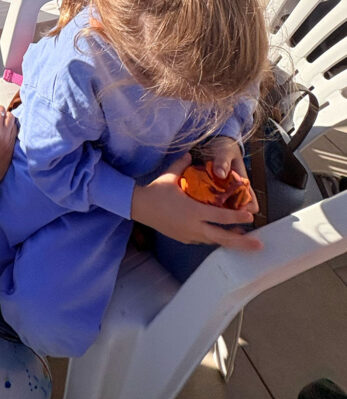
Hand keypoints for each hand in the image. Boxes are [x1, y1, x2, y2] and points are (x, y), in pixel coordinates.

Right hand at [131, 154, 261, 250]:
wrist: (138, 207)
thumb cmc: (155, 191)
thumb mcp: (169, 176)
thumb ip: (182, 164)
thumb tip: (190, 154)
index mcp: (193, 212)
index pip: (220, 217)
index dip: (236, 217)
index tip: (250, 216)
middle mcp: (194, 226)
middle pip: (222, 238)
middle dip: (242, 242)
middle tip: (259, 244)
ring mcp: (189, 235)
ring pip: (214, 241)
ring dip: (229, 240)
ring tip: (245, 239)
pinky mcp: (184, 238)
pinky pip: (203, 239)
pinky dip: (215, 238)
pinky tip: (221, 234)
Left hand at [201, 136, 259, 214]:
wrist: (212, 140)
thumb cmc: (223, 146)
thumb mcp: (224, 151)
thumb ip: (223, 161)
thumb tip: (220, 173)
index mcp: (243, 184)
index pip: (252, 205)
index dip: (245, 211)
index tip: (232, 210)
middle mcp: (233, 190)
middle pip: (234, 212)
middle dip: (225, 213)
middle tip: (212, 208)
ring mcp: (222, 191)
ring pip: (221, 207)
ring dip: (213, 207)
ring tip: (201, 204)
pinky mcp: (210, 189)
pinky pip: (208, 200)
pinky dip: (203, 200)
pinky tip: (194, 198)